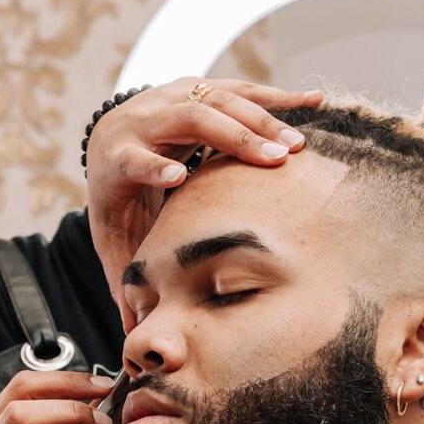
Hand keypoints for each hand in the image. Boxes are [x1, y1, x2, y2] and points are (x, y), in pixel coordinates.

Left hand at [86, 78, 321, 328]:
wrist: (108, 139)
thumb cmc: (116, 197)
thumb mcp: (113, 236)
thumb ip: (123, 278)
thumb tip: (131, 335)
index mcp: (118, 159)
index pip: (133, 161)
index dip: (152, 168)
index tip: (175, 179)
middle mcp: (143, 120)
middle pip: (188, 121)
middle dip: (232, 138)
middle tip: (274, 160)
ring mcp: (170, 97)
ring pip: (217, 100)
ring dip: (261, 121)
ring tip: (298, 146)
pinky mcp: (197, 88)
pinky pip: (240, 90)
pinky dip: (278, 97)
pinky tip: (315, 102)